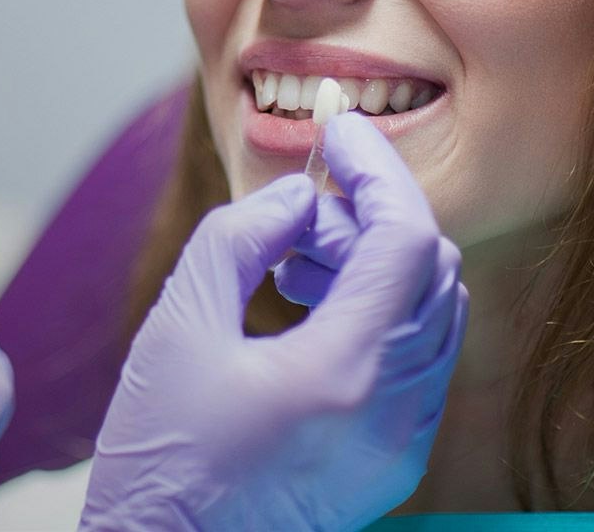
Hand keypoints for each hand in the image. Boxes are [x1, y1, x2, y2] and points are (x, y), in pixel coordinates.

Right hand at [80, 113, 467, 531]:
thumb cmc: (162, 462)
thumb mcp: (180, 327)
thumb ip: (242, 237)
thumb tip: (300, 195)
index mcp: (347, 372)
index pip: (406, 236)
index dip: (377, 170)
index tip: (339, 131)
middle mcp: (397, 406)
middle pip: (429, 264)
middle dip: (371, 214)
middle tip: (303, 209)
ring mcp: (406, 434)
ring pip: (432, 304)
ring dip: (375, 259)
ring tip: (295, 260)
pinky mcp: (398, 452)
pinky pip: (420, 348)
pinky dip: (382, 304)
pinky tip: (314, 304)